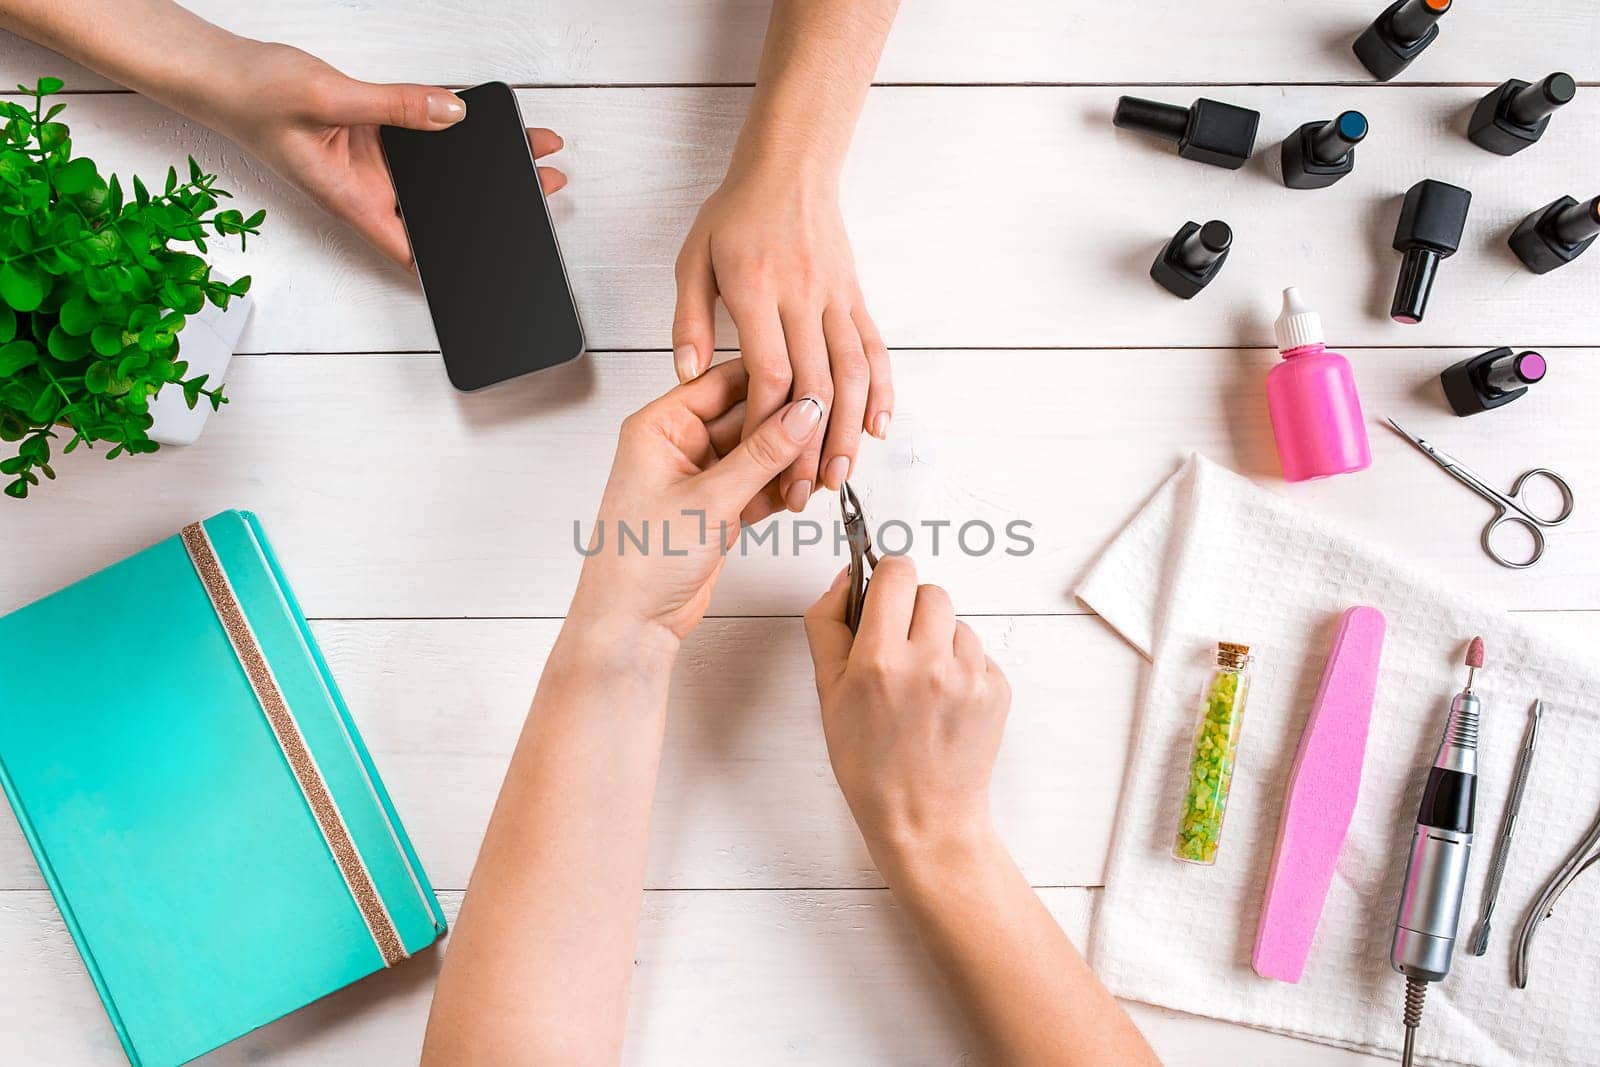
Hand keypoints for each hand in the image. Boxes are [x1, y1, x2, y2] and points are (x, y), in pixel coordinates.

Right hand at [204, 42, 566, 264]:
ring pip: (438, 169)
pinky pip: (420, 131)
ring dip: (480, 164)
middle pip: (439, 208)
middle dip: (490, 204)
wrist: (219, 71)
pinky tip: (486, 121)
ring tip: (531, 152)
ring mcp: (372, 161)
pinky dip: (452, 125)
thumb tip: (452, 113)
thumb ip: (394, 107)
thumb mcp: (328, 98)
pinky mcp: (372, 131)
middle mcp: (368, 188)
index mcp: (354, 201)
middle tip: (543, 187)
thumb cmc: (253, 97)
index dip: (456, 264)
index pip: (414, 250)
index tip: (501, 264)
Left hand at [572, 359, 823, 645]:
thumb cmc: (638, 564)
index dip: (770, 380)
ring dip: (788, 461)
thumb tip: (802, 415)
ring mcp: (700, 476)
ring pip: (758, 452)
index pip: (724, 382)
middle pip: (747, 416)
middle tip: (825, 429)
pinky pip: (759, 482)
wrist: (632, 623)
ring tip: (818, 467)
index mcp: (659, 426)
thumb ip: (761, 455)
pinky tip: (803, 490)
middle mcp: (678, 445)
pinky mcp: (717, 506)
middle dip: (786, 426)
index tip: (811, 385)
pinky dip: (782, 488)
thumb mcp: (708, 500)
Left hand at [672, 164, 891, 513]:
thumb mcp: (692, 260)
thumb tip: (686, 373)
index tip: (762, 463)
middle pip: (815, 384)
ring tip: (840, 474)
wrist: (790, 166)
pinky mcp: (854, 298)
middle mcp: (801, 296)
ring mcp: (834, 298)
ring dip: (850, 429)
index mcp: (755, 290)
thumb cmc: (735, 213)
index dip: (769, 424)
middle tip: (806, 490)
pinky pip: (874, 349)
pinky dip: (881, 390)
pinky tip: (878, 427)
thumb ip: (689, 319)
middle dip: (812, 444)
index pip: (770, 371)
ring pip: (852, 373)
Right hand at [803, 557, 1011, 871]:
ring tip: (922, 684)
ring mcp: (969, 676)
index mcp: (879, 660)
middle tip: (898, 647)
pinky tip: (943, 702)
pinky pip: (977, 652)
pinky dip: (961, 666)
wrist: (922, 818)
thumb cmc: (869, 763)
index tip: (881, 596)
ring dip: (938, 639)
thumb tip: (844, 578)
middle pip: (930, 591)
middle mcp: (928, 662)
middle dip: (912, 610)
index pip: (896, 573)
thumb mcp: (827, 694)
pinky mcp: (997, 689)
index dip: (886, 578)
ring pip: (956, 621)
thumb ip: (827, 626)